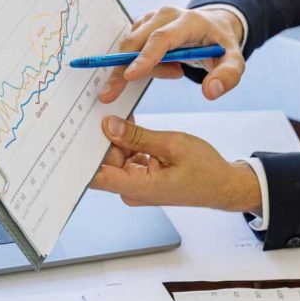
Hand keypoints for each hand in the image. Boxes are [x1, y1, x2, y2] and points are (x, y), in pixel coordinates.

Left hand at [89, 115, 261, 212]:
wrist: (222, 185)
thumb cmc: (204, 169)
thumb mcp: (172, 144)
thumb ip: (138, 136)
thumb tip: (109, 126)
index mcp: (138, 187)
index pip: (96, 177)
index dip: (82, 156)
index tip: (77, 133)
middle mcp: (132, 190)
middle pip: (104, 161)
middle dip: (103, 137)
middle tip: (103, 110)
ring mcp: (135, 185)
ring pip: (115, 157)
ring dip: (117, 138)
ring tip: (121, 115)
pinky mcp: (140, 178)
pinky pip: (126, 158)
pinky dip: (128, 143)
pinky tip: (131, 126)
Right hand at [99, 6, 244, 103]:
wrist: (213, 27)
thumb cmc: (221, 46)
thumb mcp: (234, 61)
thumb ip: (228, 76)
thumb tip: (210, 91)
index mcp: (189, 21)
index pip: (161, 39)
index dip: (144, 57)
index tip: (128, 76)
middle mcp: (166, 15)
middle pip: (136, 42)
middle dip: (121, 69)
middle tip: (110, 94)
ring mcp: (152, 18)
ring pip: (132, 47)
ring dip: (144, 68)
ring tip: (175, 72)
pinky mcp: (143, 24)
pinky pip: (132, 48)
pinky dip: (142, 64)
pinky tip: (167, 67)